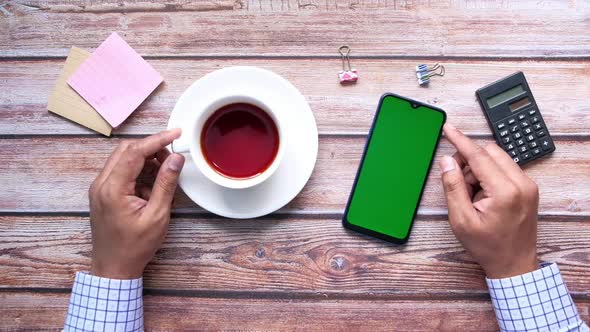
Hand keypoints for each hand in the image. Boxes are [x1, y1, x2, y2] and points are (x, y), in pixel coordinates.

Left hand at [88, 129, 184, 278]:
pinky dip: (139, 171)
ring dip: (145, 159)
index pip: (135, 152)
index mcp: (112, 188)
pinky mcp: (104, 193)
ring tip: (166, 171)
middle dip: (151, 147)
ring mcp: (100, 188)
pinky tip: (153, 183)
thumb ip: (166, 183)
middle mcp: (101, 184)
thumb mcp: (157, 215)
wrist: (113, 268)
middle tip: (173, 154)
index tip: (176, 133)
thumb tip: (176, 159)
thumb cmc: (135, 247)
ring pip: (123, 159)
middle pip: (126, 150)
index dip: (157, 139)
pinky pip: (121, 171)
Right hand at [439, 124, 538, 278]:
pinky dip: (489, 174)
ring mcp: (528, 185)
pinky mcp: (529, 188)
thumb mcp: (461, 219)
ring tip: (470, 193)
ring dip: (479, 168)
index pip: (478, 156)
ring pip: (498, 158)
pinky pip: (505, 168)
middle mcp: (521, 184)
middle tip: (456, 178)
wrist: (514, 265)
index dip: (460, 141)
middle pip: (490, 152)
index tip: (449, 129)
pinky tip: (481, 194)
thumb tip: (448, 161)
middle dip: (469, 159)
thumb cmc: (488, 247)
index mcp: (504, 192)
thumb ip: (453, 186)